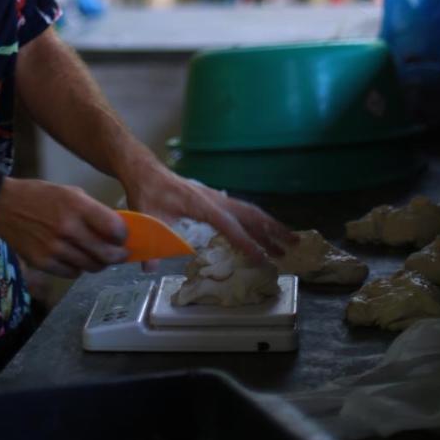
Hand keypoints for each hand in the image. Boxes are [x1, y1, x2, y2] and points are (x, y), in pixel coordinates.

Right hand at [0, 177, 129, 278]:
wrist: (3, 206)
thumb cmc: (40, 195)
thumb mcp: (70, 192)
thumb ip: (93, 210)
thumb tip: (116, 227)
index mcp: (77, 205)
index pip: (114, 228)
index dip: (124, 236)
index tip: (124, 237)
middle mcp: (68, 228)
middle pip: (106, 253)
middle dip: (118, 256)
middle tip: (121, 254)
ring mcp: (54, 248)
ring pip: (91, 266)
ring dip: (99, 263)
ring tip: (98, 256)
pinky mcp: (43, 263)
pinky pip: (72, 272)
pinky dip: (79, 268)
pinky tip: (76, 257)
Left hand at [119, 151, 295, 263]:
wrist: (145, 170)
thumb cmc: (147, 192)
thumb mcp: (147, 216)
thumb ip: (151, 242)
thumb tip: (148, 269)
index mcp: (201, 203)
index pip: (229, 226)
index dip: (247, 243)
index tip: (263, 260)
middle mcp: (214, 199)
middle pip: (250, 214)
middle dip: (273, 230)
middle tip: (294, 246)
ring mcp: (216, 197)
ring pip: (249, 211)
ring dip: (270, 226)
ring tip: (289, 243)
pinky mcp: (214, 200)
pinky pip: (241, 211)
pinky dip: (257, 223)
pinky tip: (265, 235)